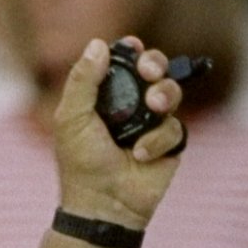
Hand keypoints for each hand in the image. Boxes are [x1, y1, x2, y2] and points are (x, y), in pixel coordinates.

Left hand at [49, 38, 184, 232]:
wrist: (102, 204)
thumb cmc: (81, 163)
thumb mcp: (71, 117)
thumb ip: (82, 79)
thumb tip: (99, 44)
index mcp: (106, 94)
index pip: (124, 62)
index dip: (132, 50)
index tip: (133, 48)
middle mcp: (132, 105)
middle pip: (154, 69)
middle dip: (155, 63)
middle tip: (149, 71)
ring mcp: (152, 124)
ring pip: (171, 93)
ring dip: (165, 95)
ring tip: (154, 107)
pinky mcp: (170, 146)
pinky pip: (176, 128)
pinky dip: (159, 139)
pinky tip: (142, 154)